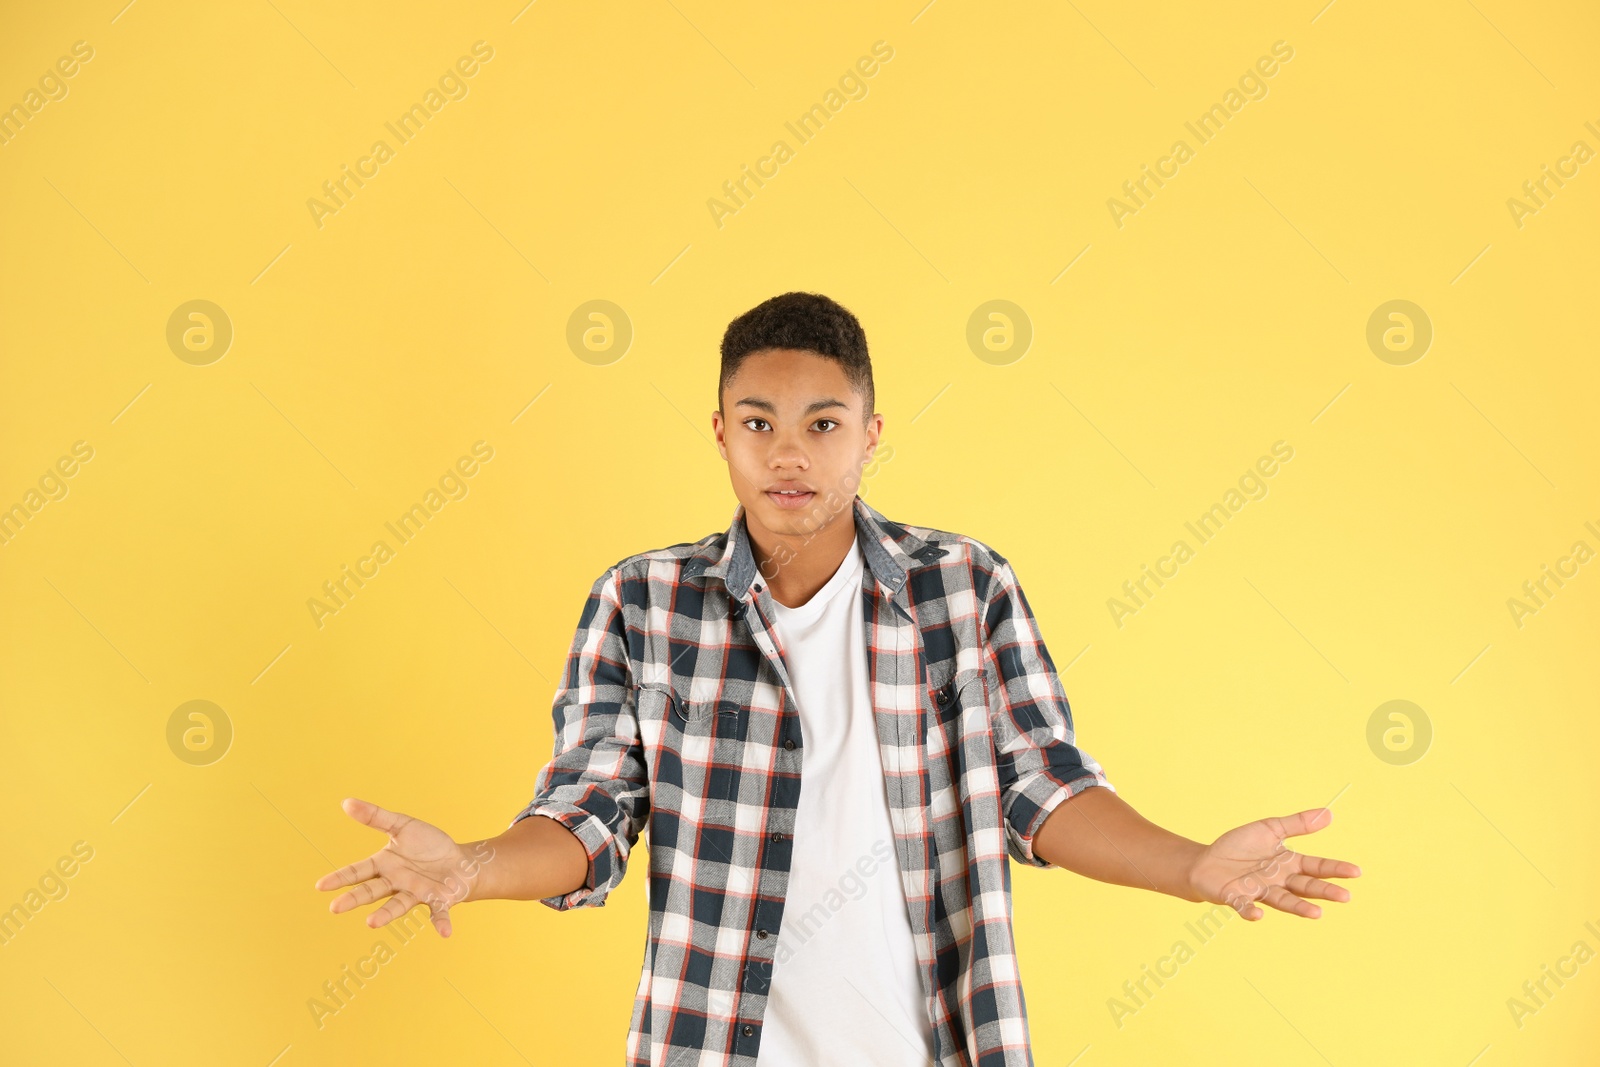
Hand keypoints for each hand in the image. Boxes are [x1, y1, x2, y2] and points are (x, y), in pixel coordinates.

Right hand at [314, 797, 490, 937]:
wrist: (459, 861)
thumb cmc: (427, 845)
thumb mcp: (402, 825)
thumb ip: (376, 817)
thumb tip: (346, 802)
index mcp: (385, 865)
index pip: (358, 872)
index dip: (340, 878)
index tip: (320, 886)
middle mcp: (396, 883)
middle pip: (371, 892)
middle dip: (354, 899)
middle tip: (336, 908)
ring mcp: (416, 893)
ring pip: (398, 905)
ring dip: (386, 914)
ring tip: (371, 923)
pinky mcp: (439, 900)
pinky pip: (439, 912)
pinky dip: (441, 922)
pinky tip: (445, 932)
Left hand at [1185, 807, 1360, 920]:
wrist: (1206, 861)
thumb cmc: (1240, 847)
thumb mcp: (1270, 829)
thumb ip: (1297, 824)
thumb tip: (1329, 813)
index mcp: (1288, 864)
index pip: (1316, 867)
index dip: (1335, 869)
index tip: (1356, 871)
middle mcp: (1278, 881)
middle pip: (1305, 887)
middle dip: (1324, 892)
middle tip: (1345, 897)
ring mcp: (1258, 891)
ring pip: (1282, 901)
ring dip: (1298, 908)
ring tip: (1317, 914)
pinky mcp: (1236, 897)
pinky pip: (1244, 906)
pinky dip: (1250, 911)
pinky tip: (1258, 915)